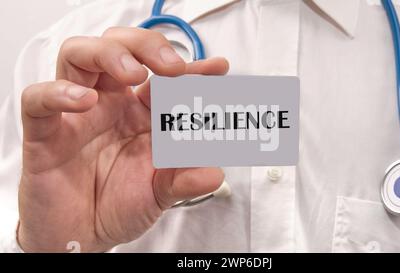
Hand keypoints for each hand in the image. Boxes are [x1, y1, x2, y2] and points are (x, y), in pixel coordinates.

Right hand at [18, 27, 228, 251]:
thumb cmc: (119, 206)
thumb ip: (185, 181)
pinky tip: (85, 101)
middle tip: (172, 67)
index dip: (190, 69)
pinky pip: (39, 100)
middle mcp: (110, 105)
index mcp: (141, 114)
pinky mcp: (45, 132)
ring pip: (79, 55)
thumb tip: (214, 173)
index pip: (164, 78)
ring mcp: (76, 114)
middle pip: (120, 48)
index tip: (217, 69)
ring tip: (134, 73)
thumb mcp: (159, 193)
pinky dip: (59, 92)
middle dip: (148, 47)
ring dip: (109, 54)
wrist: (82, 236)